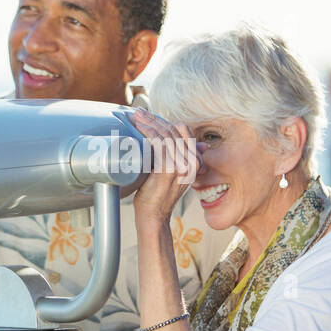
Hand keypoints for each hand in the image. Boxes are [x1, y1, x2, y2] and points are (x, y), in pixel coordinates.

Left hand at [130, 108, 201, 228]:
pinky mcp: (168, 169)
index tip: (150, 117)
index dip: (167, 121)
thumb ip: (181, 158)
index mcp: (195, 162)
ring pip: (166, 134)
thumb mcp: (175, 174)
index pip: (184, 132)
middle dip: (155, 119)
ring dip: (149, 122)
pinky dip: (148, 132)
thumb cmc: (158, 195)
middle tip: (139, 113)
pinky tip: (139, 128)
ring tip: (136, 117)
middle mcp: (191, 163)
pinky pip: (159, 143)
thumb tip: (193, 144)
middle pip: (174, 131)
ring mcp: (181, 166)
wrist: (154, 216)